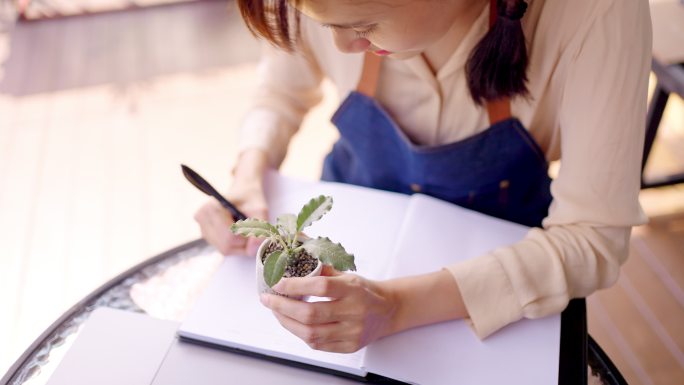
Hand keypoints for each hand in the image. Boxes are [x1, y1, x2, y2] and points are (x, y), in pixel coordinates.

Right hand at [194, 149, 269, 255]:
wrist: (242, 191)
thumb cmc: (251, 198)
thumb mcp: (260, 210)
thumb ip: (260, 229)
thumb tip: (252, 251)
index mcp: (212, 208)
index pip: (230, 237)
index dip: (246, 238)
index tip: (254, 228)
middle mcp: (202, 218)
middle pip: (225, 246)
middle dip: (243, 243)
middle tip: (251, 229)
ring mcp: (202, 227)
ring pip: (224, 249)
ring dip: (239, 245)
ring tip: (244, 228)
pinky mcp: (205, 234)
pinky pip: (222, 248)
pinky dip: (234, 244)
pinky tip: (237, 230)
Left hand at [260, 266, 396, 352]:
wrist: (387, 311)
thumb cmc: (363, 290)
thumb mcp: (346, 274)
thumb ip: (321, 270)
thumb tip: (293, 255)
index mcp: (353, 289)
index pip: (320, 287)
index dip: (295, 285)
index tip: (277, 283)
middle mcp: (354, 312)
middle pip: (311, 313)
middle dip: (283, 307)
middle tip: (267, 299)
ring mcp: (352, 332)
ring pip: (311, 333)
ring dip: (287, 323)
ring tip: (276, 312)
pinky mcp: (349, 346)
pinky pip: (318, 345)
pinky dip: (301, 334)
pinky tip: (292, 324)